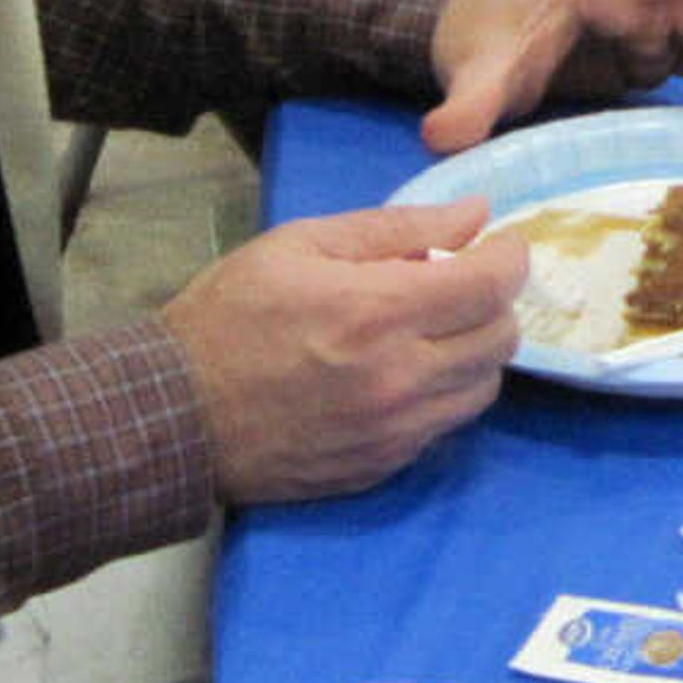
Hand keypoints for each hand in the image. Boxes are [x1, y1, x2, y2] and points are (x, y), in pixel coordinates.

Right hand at [167, 199, 519, 501]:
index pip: (491, 286)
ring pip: (484, 387)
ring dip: (475, 352)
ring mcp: (394, 430)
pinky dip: (444, 393)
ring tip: (433, 330)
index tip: (499, 246)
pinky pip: (446, 425)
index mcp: (378, 311)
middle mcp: (400, 377)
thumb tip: (474, 215)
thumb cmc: (228, 317)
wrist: (173, 416)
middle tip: (461, 284)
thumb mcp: (301, 245)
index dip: (509, 258)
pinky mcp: (383, 466)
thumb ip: (397, 228)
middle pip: (501, 339)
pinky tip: (406, 373)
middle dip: (494, 303)